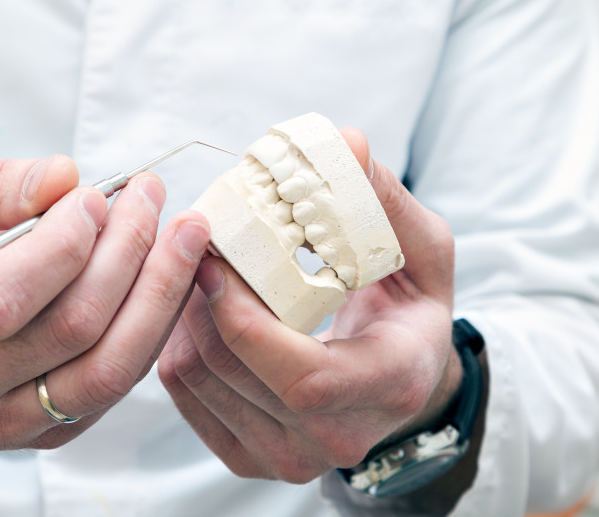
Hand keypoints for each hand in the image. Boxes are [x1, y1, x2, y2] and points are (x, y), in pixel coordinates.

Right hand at [0, 156, 209, 479]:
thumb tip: (63, 178)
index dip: (60, 246)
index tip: (94, 195)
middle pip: (68, 331)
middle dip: (125, 252)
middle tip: (151, 194)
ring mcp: (4, 423)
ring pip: (108, 367)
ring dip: (159, 291)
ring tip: (184, 232)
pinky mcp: (52, 432)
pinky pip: (122, 382)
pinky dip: (158, 322)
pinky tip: (172, 273)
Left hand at [157, 128, 462, 483]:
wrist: (402, 377)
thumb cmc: (411, 307)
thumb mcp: (421, 249)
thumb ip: (385, 199)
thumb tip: (347, 142)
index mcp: (390, 384)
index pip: (302, 377)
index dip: (246, 322)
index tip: (217, 263)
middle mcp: (338, 438)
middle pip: (238, 373)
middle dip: (203, 302)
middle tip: (198, 247)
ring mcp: (290, 457)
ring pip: (202, 384)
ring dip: (185, 317)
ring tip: (198, 270)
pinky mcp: (250, 457)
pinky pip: (186, 399)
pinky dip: (177, 345)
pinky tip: (197, 309)